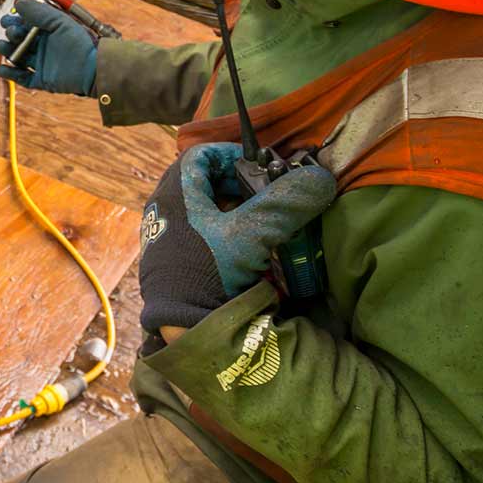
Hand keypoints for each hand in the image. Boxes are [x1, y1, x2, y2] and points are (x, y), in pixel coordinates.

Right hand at [0, 0, 97, 95]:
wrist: (92, 68)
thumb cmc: (79, 43)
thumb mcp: (59, 22)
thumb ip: (39, 12)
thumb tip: (18, 3)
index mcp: (46, 32)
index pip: (24, 25)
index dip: (13, 22)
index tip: (5, 20)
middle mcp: (42, 47)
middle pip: (18, 41)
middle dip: (10, 35)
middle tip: (12, 33)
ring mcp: (41, 64)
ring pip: (17, 57)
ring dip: (7, 51)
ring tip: (2, 47)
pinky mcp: (41, 80)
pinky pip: (22, 78)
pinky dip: (10, 75)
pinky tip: (3, 69)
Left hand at [138, 142, 334, 336]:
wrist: (182, 329)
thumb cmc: (209, 273)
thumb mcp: (252, 236)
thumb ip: (284, 205)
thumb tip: (319, 178)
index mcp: (174, 194)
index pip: (199, 155)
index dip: (230, 154)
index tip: (257, 166)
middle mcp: (163, 210)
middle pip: (199, 180)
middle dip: (234, 182)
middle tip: (262, 192)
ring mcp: (163, 236)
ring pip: (199, 207)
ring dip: (229, 208)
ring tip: (258, 220)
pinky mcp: (170, 260)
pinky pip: (196, 232)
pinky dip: (221, 231)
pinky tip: (242, 247)